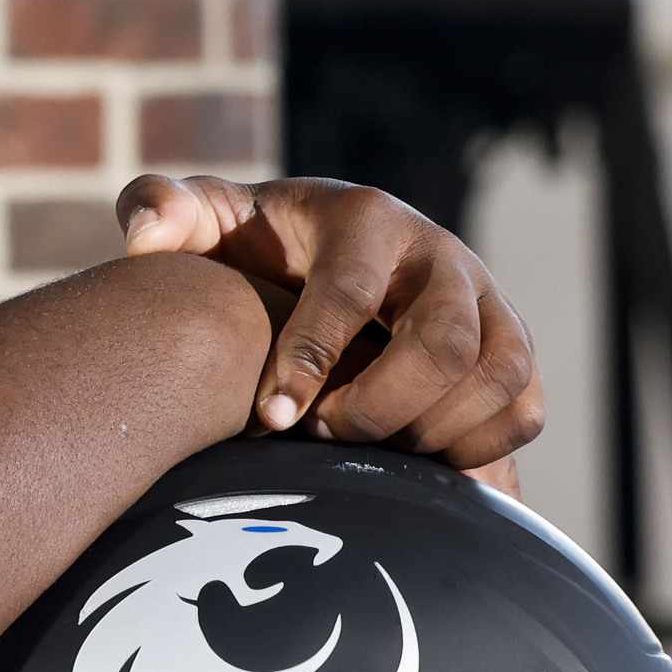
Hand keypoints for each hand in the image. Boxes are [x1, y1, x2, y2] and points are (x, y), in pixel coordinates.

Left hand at [117, 174, 542, 474]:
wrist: (326, 257)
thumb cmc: (258, 245)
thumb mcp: (208, 217)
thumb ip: (162, 209)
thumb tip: (147, 233)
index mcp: (366, 219)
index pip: (349, 292)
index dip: (310, 359)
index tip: (270, 415)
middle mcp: (442, 256)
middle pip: (444, 343)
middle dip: (377, 404)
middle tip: (318, 434)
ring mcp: (490, 302)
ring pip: (499, 375)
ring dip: (431, 430)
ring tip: (363, 448)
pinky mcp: (513, 350)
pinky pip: (524, 410)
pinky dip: (477, 450)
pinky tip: (410, 462)